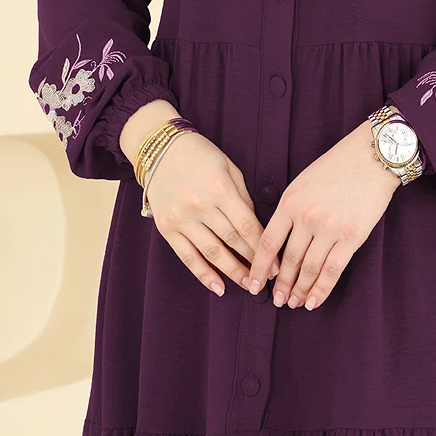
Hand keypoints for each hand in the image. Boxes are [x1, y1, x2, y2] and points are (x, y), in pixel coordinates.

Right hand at [145, 132, 280, 295]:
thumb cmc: (200, 154)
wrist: (159, 149)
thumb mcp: (228, 167)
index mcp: (219, 188)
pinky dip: (203, 274)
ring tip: (248, 284)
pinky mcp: (166, 228)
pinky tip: (218, 286)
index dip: (263, 247)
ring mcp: (181, 218)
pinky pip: (187, 257)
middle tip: (266, 278)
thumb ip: (242, 196)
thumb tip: (255, 226)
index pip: (247, 225)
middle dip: (252, 262)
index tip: (276, 262)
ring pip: (212, 253)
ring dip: (232, 272)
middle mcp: (200, 205)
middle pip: (232, 241)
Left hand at [247, 120, 400, 309]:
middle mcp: (307, 217)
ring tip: (294, 303)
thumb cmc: (336, 167)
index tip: (253, 284)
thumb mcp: (302, 182)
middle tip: (278, 300)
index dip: (259, 268)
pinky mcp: (351, 237)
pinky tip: (314, 301)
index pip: (268, 242)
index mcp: (290, 201)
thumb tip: (278, 242)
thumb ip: (289, 209)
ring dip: (300, 290)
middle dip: (281, 285)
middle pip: (288, 260)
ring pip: (309, 269)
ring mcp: (330, 228)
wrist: (371, 157)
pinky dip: (322, 289)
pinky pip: (333, 270)